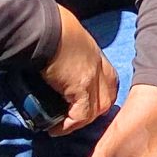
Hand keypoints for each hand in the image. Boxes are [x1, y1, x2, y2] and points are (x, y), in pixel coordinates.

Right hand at [41, 5, 121, 134]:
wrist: (46, 28)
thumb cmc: (52, 31)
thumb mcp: (71, 44)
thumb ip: (73, 59)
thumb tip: (60, 72)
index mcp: (98, 57)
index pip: (110, 83)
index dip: (98, 98)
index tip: (83, 107)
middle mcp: (100, 68)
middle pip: (107, 100)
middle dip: (92, 113)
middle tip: (72, 120)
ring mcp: (93, 78)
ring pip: (96, 111)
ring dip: (78, 123)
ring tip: (61, 127)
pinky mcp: (81, 87)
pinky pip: (81, 115)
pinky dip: (69, 125)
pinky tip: (54, 128)